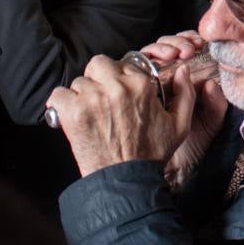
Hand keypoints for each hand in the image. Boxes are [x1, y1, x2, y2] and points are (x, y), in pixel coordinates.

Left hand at [47, 54, 188, 177]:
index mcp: (140, 85)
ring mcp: (92, 99)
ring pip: (79, 82)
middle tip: (101, 98)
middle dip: (98, 78)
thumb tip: (182, 71)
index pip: (122, 63)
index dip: (119, 78)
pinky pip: (58, 95)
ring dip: (81, 95)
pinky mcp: (73, 113)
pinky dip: (61, 105)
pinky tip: (71, 117)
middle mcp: (116, 87)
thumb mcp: (179, 125)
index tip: (117, 92)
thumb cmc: (150, 155)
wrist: (125, 181)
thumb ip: (185, 94)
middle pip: (98, 64)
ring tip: (88, 114)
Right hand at [139, 31, 228, 186]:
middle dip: (176, 42)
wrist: (172, 168)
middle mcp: (166, 76)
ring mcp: (146, 82)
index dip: (190, 40)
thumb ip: (216, 103)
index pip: (185, 48)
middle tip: (186, 50)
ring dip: (161, 49)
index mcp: (187, 79)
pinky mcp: (129, 90)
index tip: (199, 44)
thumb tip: (210, 83)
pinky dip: (140, 62)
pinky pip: (130, 69)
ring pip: (149, 53)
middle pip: (166, 46)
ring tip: (173, 55)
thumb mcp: (211, 122)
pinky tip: (152, 66)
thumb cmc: (192, 145)